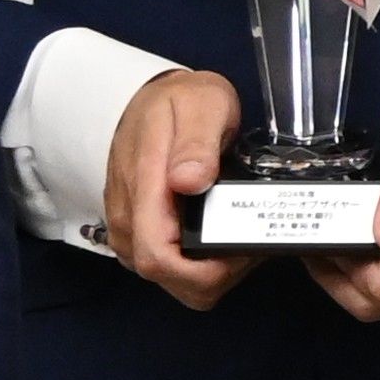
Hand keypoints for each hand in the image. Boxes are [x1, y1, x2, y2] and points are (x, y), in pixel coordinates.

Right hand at [100, 64, 262, 310]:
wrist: (151, 98)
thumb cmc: (179, 101)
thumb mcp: (200, 105)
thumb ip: (196, 143)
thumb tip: (189, 181)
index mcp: (145, 191)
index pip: (160, 260)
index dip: (205, 270)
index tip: (240, 247)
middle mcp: (130, 220)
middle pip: (171, 281)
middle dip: (218, 275)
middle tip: (250, 239)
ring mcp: (131, 229)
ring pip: (172, 281)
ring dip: (211, 271)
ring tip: (240, 233)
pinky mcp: (138, 232)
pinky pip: (169, 267)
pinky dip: (200, 262)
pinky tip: (221, 234)